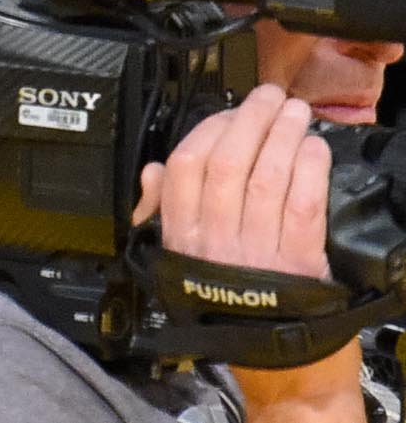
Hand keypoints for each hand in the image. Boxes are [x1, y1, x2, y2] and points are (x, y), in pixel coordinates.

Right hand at [137, 84, 363, 422]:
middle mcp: (218, 244)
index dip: (208, 131)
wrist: (283, 373)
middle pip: (228, 163)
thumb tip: (154, 171)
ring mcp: (259, 252)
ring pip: (267, 177)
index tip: (230, 113)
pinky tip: (315, 150)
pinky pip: (303, 205)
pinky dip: (310, 170)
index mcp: (183, 241)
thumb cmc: (234, 316)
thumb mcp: (181, 267)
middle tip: (269, 97)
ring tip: (296, 113)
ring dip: (284, 137)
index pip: (185, 169)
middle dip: (251, 121)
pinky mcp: (301, 263)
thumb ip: (166, 216)